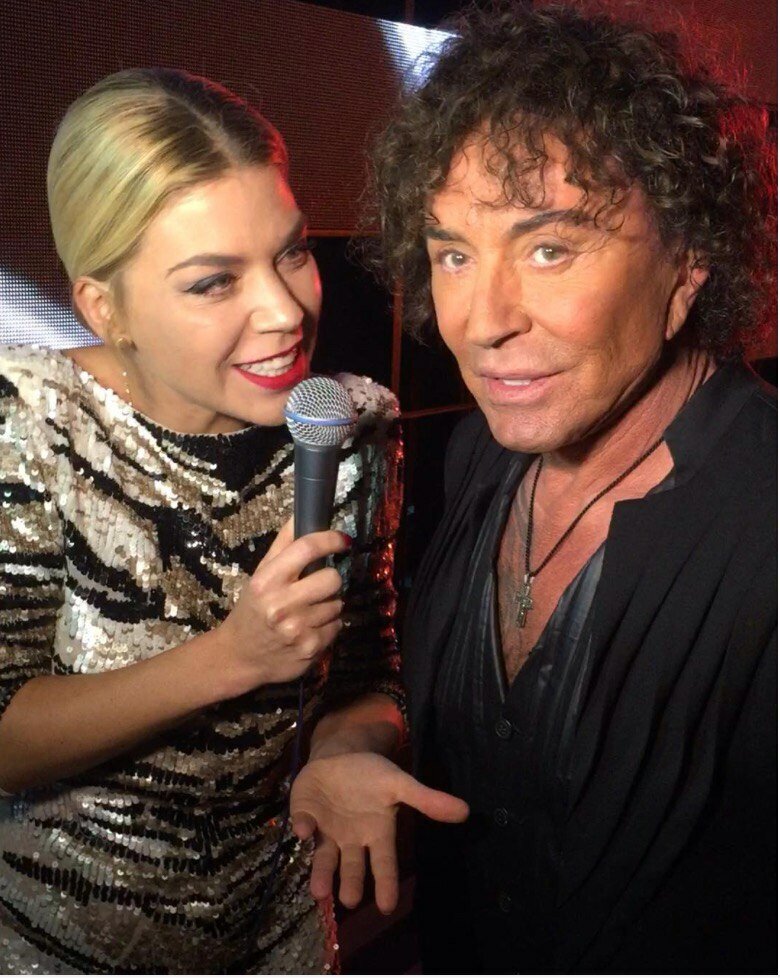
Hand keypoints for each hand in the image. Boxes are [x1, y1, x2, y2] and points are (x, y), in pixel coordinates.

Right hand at [218, 519, 349, 691]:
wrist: (240, 656)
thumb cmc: (252, 610)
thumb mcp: (260, 575)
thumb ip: (283, 545)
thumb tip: (302, 512)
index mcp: (267, 581)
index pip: (306, 548)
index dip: (330, 539)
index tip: (342, 540)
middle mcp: (281, 605)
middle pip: (332, 578)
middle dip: (329, 581)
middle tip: (316, 588)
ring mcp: (297, 629)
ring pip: (337, 604)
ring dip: (328, 605)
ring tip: (308, 612)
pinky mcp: (311, 648)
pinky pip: (338, 626)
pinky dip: (328, 626)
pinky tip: (309, 629)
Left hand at [290, 752, 468, 913]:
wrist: (342, 755)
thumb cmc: (372, 774)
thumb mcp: (400, 783)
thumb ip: (427, 800)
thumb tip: (465, 811)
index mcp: (377, 833)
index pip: (384, 863)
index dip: (386, 884)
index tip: (388, 907)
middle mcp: (351, 840)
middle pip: (353, 867)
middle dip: (351, 884)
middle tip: (351, 900)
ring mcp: (327, 831)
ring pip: (324, 857)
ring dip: (321, 873)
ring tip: (320, 891)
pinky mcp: (305, 815)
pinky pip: (303, 824)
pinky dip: (301, 827)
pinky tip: (301, 831)